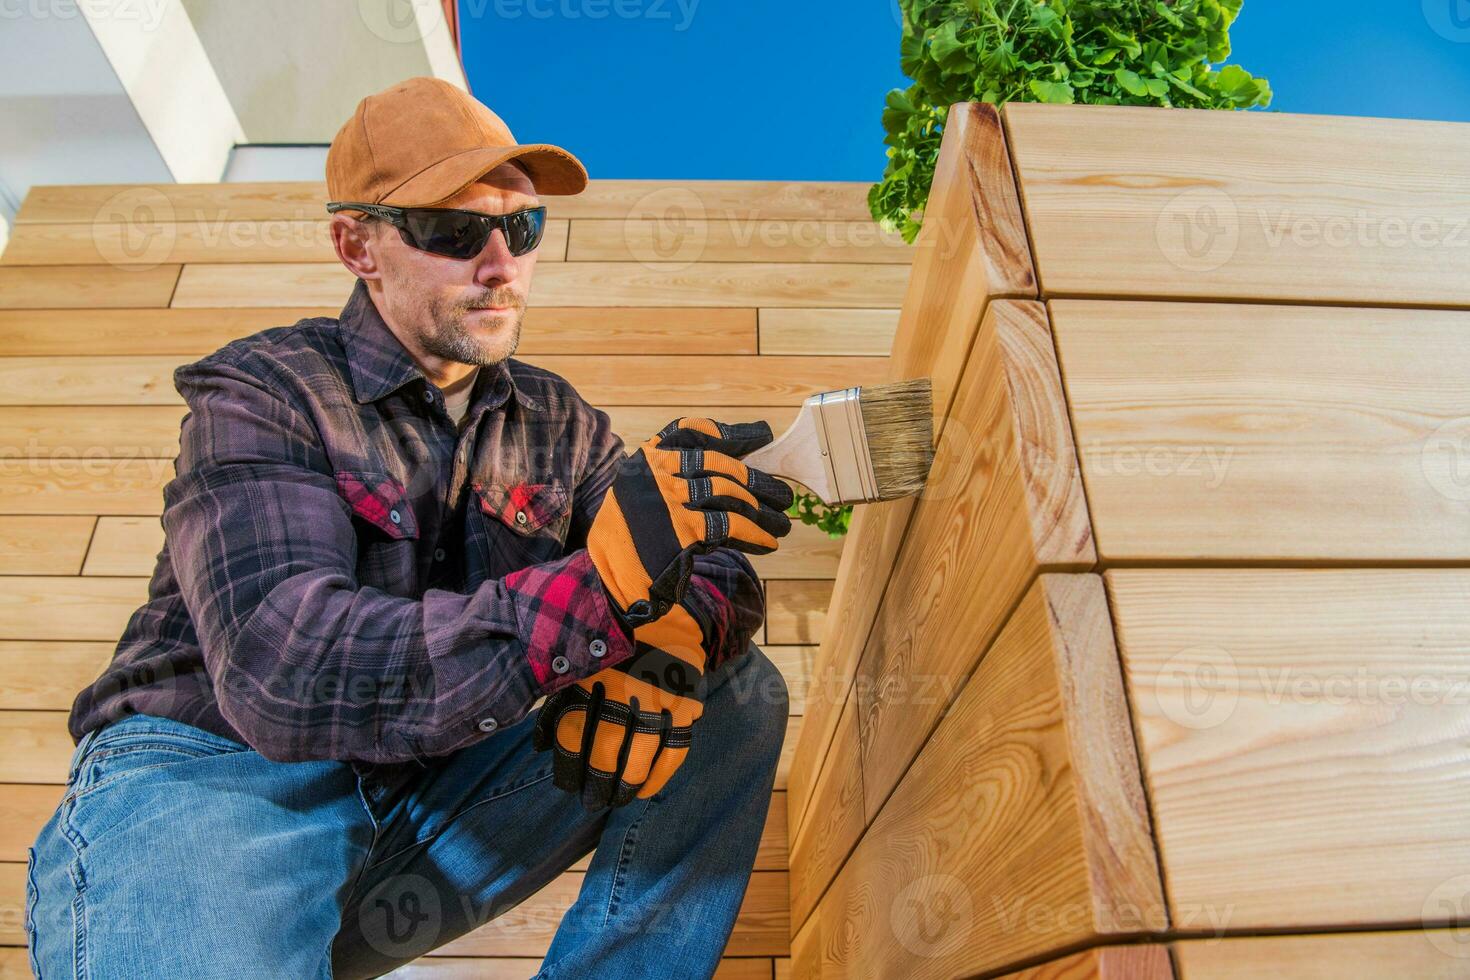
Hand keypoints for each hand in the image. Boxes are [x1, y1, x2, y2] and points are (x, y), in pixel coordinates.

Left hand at [533, 599, 708, 809]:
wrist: (653, 595)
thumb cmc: (603, 631)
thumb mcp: (575, 657)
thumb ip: (558, 700)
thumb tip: (540, 747)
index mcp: (591, 675)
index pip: (574, 733)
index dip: (568, 765)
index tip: (566, 786)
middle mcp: (623, 687)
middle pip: (605, 747)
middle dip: (597, 780)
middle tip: (592, 801)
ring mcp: (658, 693)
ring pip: (640, 752)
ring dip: (628, 782)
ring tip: (618, 800)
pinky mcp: (685, 697)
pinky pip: (676, 744)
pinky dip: (663, 772)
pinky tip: (649, 789)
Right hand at [586, 417, 791, 628]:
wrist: (610, 579)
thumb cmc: (630, 539)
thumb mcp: (640, 496)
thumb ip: (672, 479)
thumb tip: (729, 473)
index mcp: (646, 459)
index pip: (692, 431)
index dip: (731, 433)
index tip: (761, 435)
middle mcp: (656, 472)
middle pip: (720, 466)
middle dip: (757, 481)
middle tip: (784, 494)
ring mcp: (668, 498)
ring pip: (730, 494)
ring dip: (762, 509)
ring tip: (783, 522)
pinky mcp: (682, 529)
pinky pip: (729, 525)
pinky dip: (754, 533)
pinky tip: (769, 542)